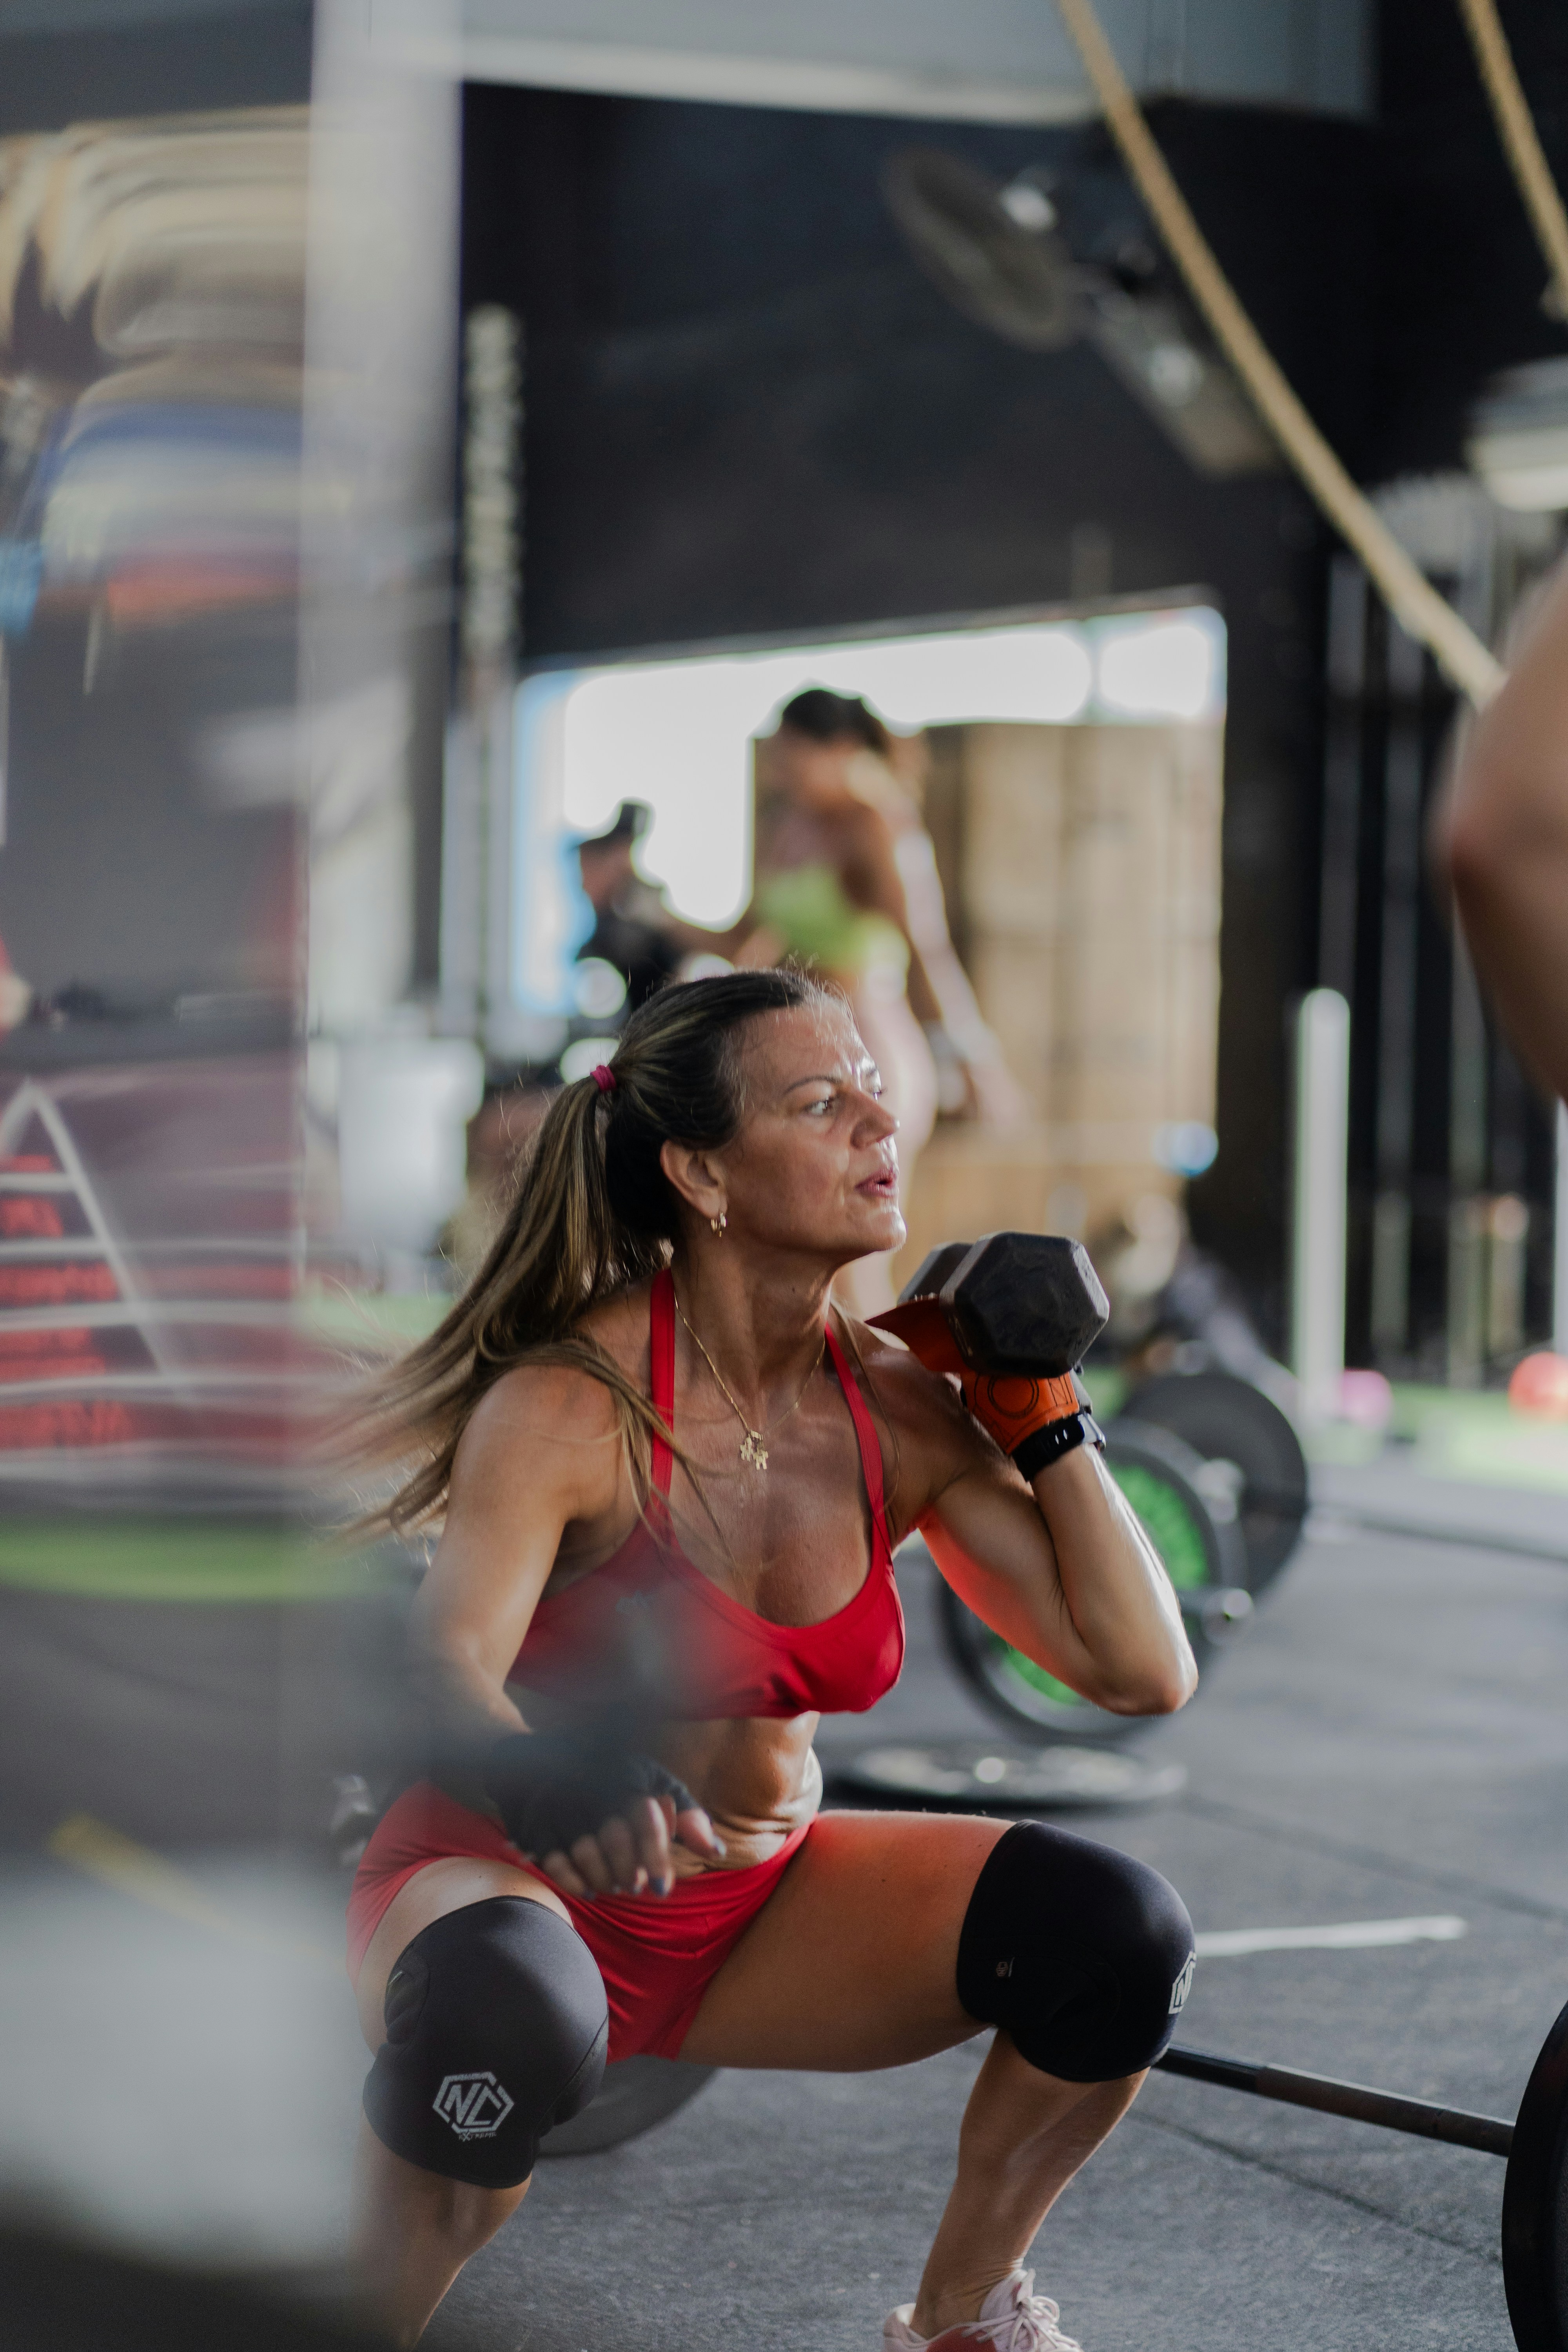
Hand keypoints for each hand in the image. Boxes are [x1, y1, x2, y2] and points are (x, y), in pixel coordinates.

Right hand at [484, 1729, 725, 1897]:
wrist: (543, 1762)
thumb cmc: (613, 1780)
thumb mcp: (654, 1784)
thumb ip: (686, 1815)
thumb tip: (717, 1851)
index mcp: (624, 1773)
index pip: (644, 1816)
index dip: (655, 1856)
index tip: (660, 1888)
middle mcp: (590, 1784)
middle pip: (615, 1840)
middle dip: (629, 1871)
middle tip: (635, 1884)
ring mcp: (559, 1803)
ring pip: (586, 1853)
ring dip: (604, 1879)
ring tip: (614, 1883)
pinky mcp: (534, 1822)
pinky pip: (555, 1862)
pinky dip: (574, 1882)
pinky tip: (589, 1888)